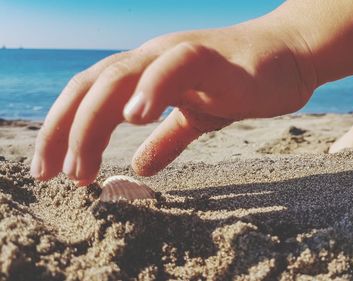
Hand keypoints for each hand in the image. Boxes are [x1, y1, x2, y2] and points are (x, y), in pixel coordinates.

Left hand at [30, 22, 315, 184]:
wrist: (290, 54)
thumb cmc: (243, 82)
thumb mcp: (198, 116)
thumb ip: (168, 138)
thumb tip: (140, 166)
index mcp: (146, 72)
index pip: (90, 95)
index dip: (63, 129)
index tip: (50, 170)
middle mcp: (153, 56)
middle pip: (92, 87)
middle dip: (63, 132)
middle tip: (51, 176)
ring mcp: (181, 53)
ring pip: (122, 76)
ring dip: (92, 121)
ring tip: (80, 168)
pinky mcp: (214, 58)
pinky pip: (176, 66)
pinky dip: (152, 88)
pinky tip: (135, 116)